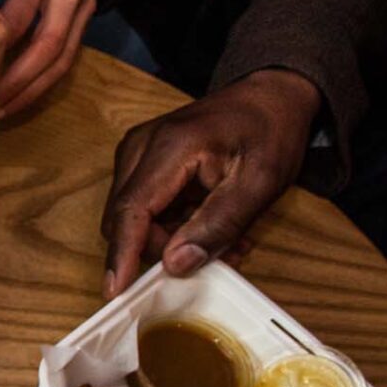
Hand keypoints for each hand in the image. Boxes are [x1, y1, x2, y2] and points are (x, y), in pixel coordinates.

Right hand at [102, 69, 322, 296]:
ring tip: (220, 240)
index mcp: (171, 147)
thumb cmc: (270, 131)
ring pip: (131, 215)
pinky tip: (205, 223)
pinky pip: (142, 205)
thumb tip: (177, 264)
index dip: (123, 253)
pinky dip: (169, 224)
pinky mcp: (140, 159)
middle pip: (125, 217)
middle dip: (158, 248)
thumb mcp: (262, 181)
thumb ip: (220, 223)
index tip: (115, 291)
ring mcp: (136, 151)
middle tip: (211, 257)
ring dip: (167, 238)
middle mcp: (140, 146)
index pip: (133, 209)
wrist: (269, 95)